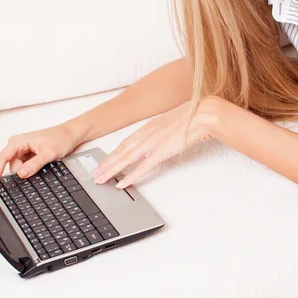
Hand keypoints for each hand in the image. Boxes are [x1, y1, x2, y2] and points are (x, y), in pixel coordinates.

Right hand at [0, 122, 80, 189]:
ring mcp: (22, 150)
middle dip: (18, 174)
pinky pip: (24, 166)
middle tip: (33, 173)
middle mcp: (18, 144)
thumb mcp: (49, 153)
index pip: (1, 158)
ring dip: (27, 171)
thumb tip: (21, 174)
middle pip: (10, 166)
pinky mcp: (28, 154)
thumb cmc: (61, 138)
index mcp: (18, 141)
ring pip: (18, 168)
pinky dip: (29, 170)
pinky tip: (38, 167)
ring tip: (42, 164)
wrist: (71, 134)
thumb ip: (34, 164)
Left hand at [92, 96, 219, 188]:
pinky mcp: (161, 152)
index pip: (125, 142)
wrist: (203, 113)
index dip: (113, 154)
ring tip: (100, 180)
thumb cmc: (193, 117)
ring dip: (111, 170)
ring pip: (125, 159)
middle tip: (94, 175)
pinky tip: (122, 184)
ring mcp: (152, 143)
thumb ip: (164, 131)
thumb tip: (162, 138)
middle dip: (106, 163)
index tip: (104, 162)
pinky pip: (142, 167)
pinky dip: (130, 176)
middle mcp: (146, 134)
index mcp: (149, 126)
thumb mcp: (173, 122)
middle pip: (121, 151)